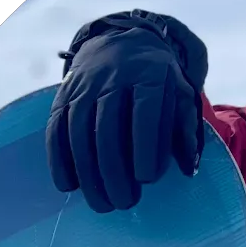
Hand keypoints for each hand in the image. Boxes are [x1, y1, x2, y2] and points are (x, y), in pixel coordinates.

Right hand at [46, 10, 208, 212]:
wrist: (122, 42)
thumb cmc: (159, 80)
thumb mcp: (180, 96)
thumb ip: (186, 131)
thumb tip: (190, 169)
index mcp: (148, 77)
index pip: (144, 113)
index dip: (145, 147)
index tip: (147, 179)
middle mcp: (112, 79)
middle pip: (107, 129)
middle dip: (114, 171)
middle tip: (125, 203)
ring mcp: (83, 87)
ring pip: (79, 132)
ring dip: (88, 173)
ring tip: (102, 204)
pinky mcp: (63, 95)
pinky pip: (55, 128)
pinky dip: (59, 158)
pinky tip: (68, 186)